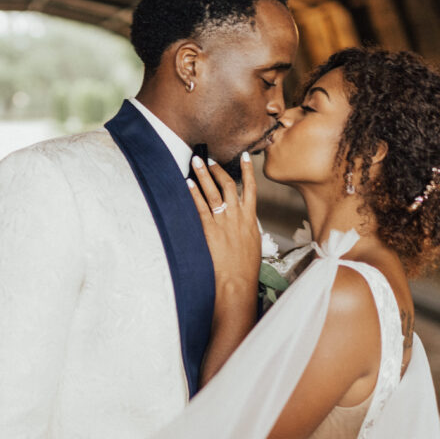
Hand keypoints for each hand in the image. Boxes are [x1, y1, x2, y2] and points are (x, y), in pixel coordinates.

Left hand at [187, 152, 260, 307]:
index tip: (245, 157)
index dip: (248, 171)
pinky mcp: (210, 229)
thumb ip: (247, 229)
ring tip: (196, 161)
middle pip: (229, 185)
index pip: (251, 188)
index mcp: (250, 219)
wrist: (237, 281)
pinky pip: (200, 206)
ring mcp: (224, 222)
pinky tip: (187, 183)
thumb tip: (243, 222)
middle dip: (218, 169)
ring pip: (214, 191)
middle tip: (208, 157)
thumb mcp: (252, 244)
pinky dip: (194, 193)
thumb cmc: (245, 268)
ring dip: (203, 175)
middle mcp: (238, 216)